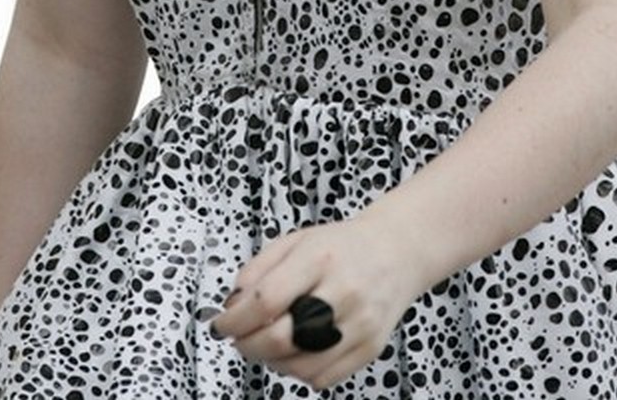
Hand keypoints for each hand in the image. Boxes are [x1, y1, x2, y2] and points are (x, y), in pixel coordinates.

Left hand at [208, 212, 420, 389]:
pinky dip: (298, 372)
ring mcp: (360, 324)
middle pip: (283, 337)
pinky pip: (323, 377)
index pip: (267, 298)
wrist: (396, 252)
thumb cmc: (341, 246)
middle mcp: (343, 291)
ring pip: (301, 365)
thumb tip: (233, 304)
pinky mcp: (370, 348)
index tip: (221, 324)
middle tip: (238, 340)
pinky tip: (292, 353)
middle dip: (249, 345)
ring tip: (264, 345)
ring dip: (271, 362)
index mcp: (319, 257)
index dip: (236, 319)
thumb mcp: (295, 240)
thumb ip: (259, 268)